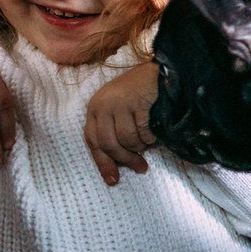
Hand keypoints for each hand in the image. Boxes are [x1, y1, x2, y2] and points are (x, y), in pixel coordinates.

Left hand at [85, 61, 158, 185]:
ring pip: (127, 139)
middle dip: (126, 160)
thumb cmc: (138, 94)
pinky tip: (154, 134)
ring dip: (140, 146)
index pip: (93, 141)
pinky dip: (149, 137)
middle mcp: (102, 105)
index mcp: (94, 109)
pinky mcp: (136, 101)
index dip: (102, 162)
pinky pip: (142, 130)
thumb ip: (112, 131)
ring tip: (149, 144)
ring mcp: (119, 102)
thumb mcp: (117, 110)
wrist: (158, 71)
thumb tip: (116, 162)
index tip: (113, 180)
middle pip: (109, 144)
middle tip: (141, 167)